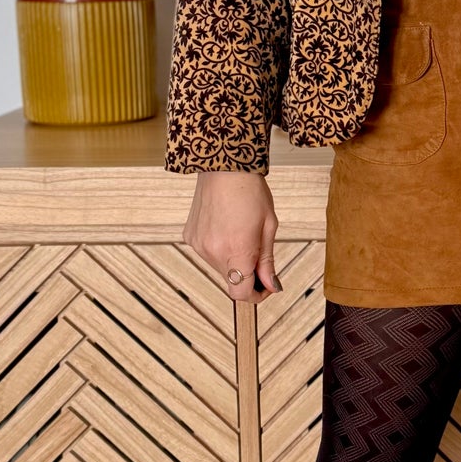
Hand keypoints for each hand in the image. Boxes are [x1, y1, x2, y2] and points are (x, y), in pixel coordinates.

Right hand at [181, 170, 282, 303]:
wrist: (224, 166)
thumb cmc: (251, 192)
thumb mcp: (268, 226)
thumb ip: (267, 261)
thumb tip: (270, 286)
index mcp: (237, 251)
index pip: (241, 293)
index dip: (255, 295)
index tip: (265, 286)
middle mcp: (213, 252)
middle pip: (231, 279)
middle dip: (247, 272)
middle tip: (257, 249)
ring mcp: (198, 244)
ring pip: (219, 266)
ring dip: (232, 259)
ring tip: (240, 231)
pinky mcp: (189, 236)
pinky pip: (207, 252)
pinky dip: (218, 247)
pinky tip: (225, 226)